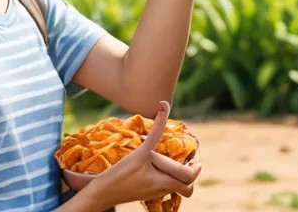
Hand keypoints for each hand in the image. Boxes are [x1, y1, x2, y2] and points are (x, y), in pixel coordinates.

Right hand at [78, 102, 200, 210]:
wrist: (101, 193)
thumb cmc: (120, 174)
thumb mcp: (140, 152)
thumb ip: (156, 130)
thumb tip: (164, 105)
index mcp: (164, 181)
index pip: (190, 177)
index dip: (196, 164)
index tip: (195, 151)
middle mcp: (162, 190)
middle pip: (187, 186)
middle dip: (192, 172)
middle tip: (189, 156)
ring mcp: (155, 193)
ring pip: (177, 187)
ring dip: (181, 174)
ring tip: (176, 156)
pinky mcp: (147, 193)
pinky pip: (166, 186)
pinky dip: (169, 176)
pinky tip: (160, 162)